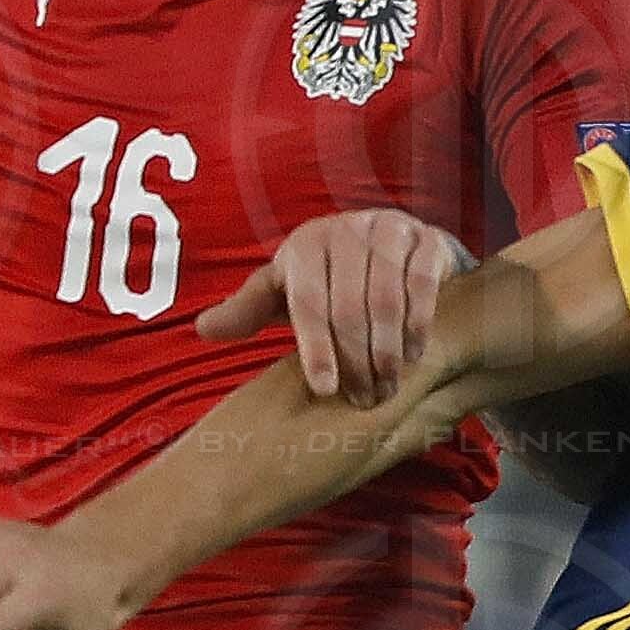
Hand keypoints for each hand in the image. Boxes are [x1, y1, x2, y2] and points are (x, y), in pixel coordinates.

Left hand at [193, 210, 467, 405]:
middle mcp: (346, 230)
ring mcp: (390, 230)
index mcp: (305, 245)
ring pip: (387, 297)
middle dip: (355, 358)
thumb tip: (203, 329)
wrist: (388, 248)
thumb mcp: (284, 294)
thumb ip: (247, 311)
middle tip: (363, 399)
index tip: (325, 390)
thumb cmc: (326, 280)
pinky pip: (423, 282)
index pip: (308, 301)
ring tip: (387, 388)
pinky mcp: (426, 239)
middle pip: (349, 304)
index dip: (315, 348)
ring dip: (387, 350)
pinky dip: (418, 323)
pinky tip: (413, 356)